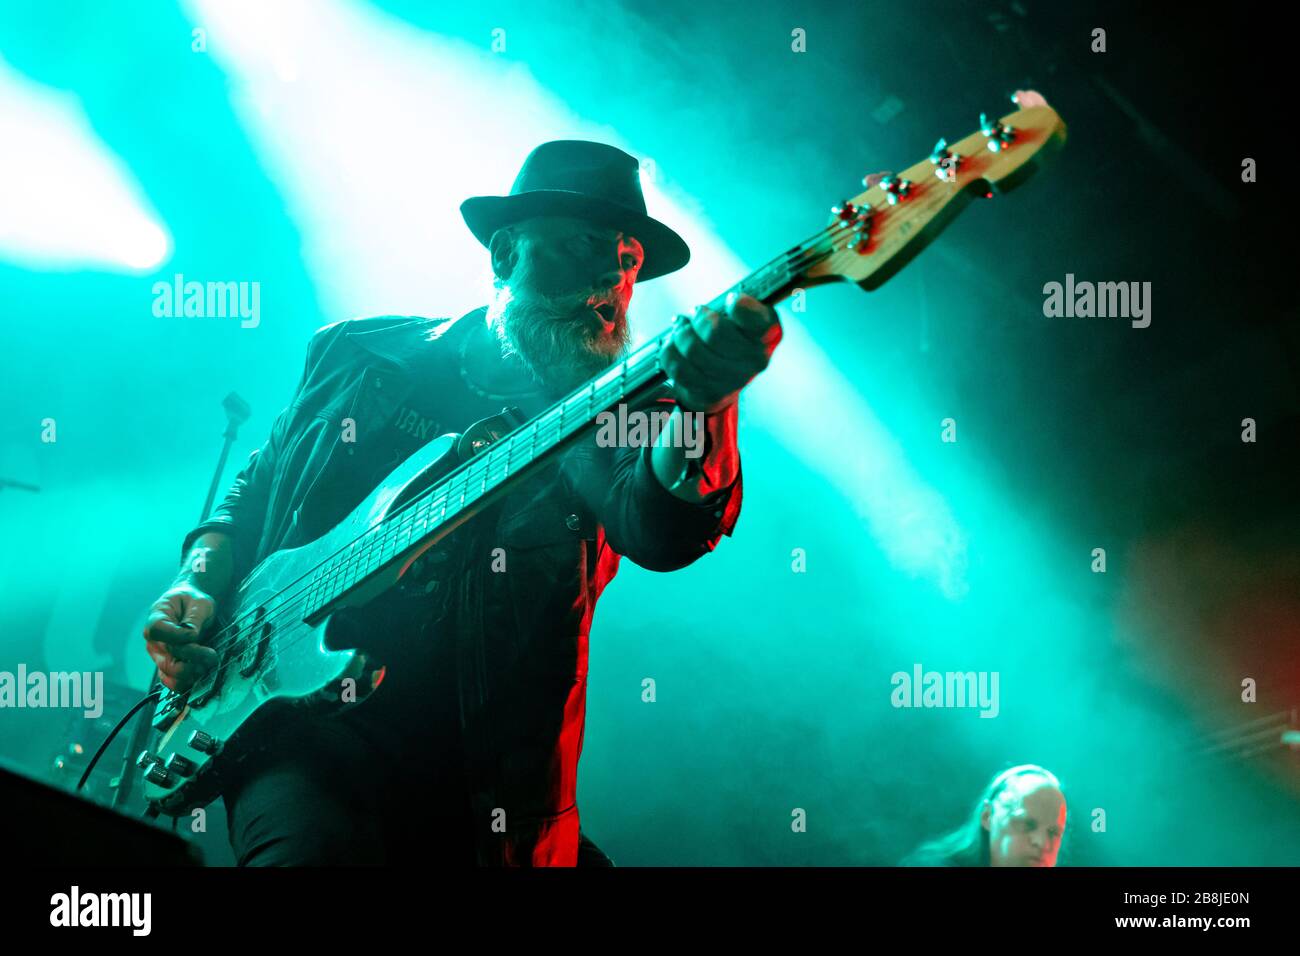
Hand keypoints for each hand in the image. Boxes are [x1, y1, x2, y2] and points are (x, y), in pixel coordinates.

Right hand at [143, 581, 218, 691]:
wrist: (192, 606)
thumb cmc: (194, 601)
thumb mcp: (199, 602)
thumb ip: (194, 618)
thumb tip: (192, 635)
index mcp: (157, 617)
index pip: (157, 630)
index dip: (175, 636)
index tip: (194, 635)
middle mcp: (154, 640)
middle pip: (166, 657)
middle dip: (192, 658)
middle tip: (212, 656)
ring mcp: (160, 655)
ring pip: (169, 673)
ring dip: (190, 673)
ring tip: (208, 665)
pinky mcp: (168, 666)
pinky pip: (172, 681)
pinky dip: (187, 682)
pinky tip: (202, 674)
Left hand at [661, 292, 782, 413]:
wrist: (725, 378)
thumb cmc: (732, 338)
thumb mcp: (741, 316)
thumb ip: (735, 305)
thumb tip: (717, 306)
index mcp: (768, 334)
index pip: (757, 319)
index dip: (739, 305)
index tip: (731, 301)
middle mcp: (755, 359)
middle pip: (714, 332)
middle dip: (698, 318)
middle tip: (696, 314)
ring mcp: (733, 380)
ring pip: (692, 350)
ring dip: (681, 335)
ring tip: (682, 330)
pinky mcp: (710, 393)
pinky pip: (678, 367)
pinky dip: (671, 352)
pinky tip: (676, 347)